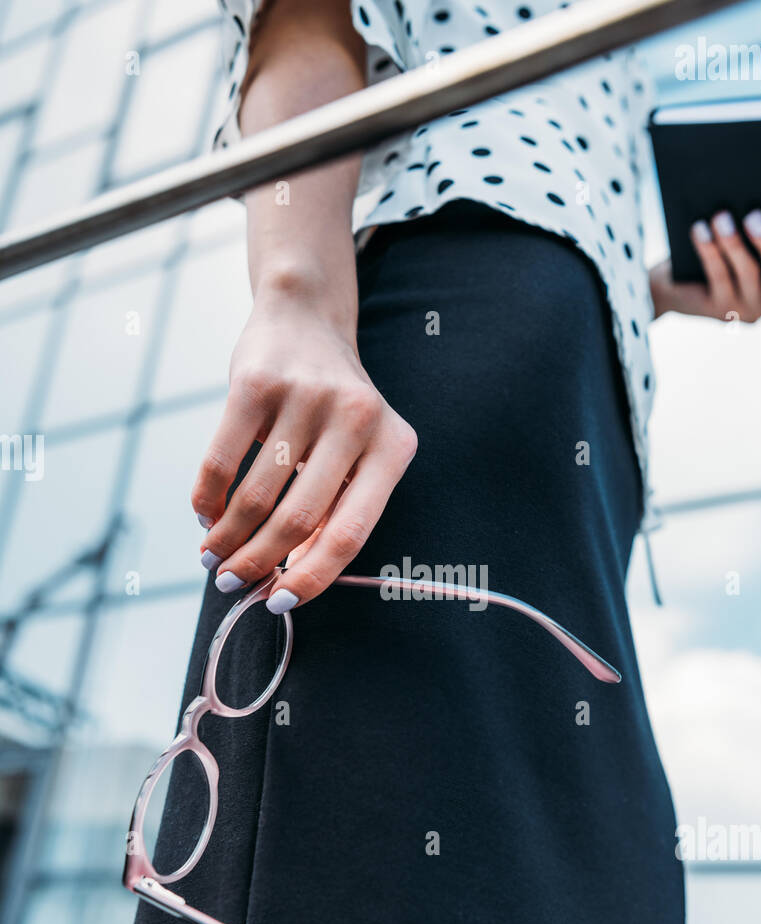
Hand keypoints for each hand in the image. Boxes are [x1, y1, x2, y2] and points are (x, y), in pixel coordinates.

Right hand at [192, 279, 417, 611]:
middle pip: (299, 519)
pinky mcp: (257, 381)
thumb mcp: (354, 454)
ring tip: (211, 554)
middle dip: (257, 561)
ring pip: (257, 494)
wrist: (306, 319)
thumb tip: (287, 581)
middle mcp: (358, 419)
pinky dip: (207, 496)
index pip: (351, 533)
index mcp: (394, 448)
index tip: (276, 604)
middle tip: (229, 581)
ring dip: (226, 536)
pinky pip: (222, 458)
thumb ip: (333, 511)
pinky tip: (203, 514)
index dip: (311, 578)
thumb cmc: (330, 410)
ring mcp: (307, 397)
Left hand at [649, 210, 760, 322]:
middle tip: (755, 216)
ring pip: (746, 272)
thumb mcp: (752, 244)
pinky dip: (709, 250)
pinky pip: (717, 276)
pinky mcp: (719, 309)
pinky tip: (700, 229)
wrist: (683, 285)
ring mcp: (747, 309)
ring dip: (733, 242)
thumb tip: (760, 203)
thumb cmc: (728, 252)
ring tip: (721, 216)